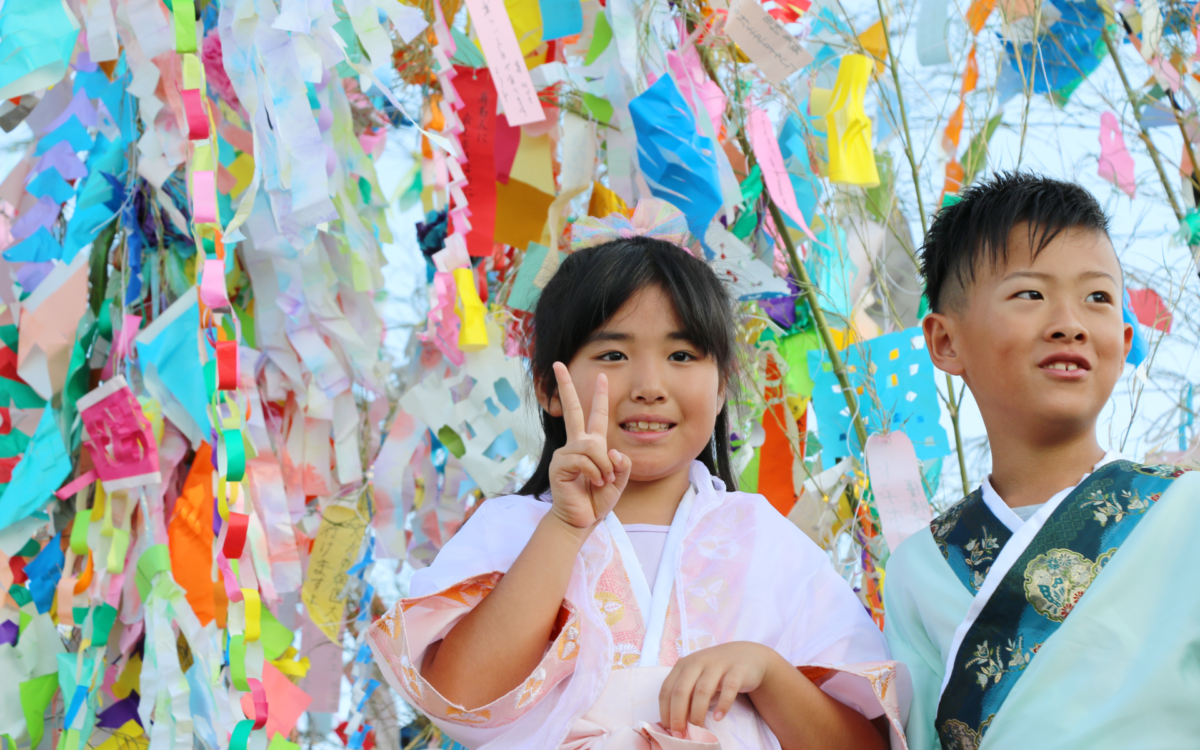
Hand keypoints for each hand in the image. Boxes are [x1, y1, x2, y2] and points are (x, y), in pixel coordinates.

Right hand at [547, 362, 631, 532]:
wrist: (580, 520)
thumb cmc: (596, 500)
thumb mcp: (618, 481)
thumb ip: (622, 465)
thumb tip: (612, 450)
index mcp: (590, 445)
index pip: (594, 415)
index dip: (598, 396)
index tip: (602, 376)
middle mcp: (575, 445)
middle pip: (571, 410)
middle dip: (566, 386)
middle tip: (558, 364)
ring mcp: (565, 453)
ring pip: (592, 446)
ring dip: (604, 466)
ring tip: (602, 481)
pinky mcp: (560, 465)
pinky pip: (584, 459)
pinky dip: (595, 472)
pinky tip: (593, 483)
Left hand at [658, 642, 781, 735]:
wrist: (747, 656)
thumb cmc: (716, 673)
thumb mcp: (697, 680)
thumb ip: (687, 697)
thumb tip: (676, 724)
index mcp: (683, 665)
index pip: (667, 689)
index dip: (665, 710)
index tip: (667, 729)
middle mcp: (697, 662)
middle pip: (682, 690)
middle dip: (678, 715)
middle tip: (680, 735)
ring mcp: (717, 664)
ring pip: (702, 690)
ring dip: (698, 713)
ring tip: (698, 729)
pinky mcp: (736, 670)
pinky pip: (728, 688)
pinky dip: (722, 704)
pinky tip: (718, 717)